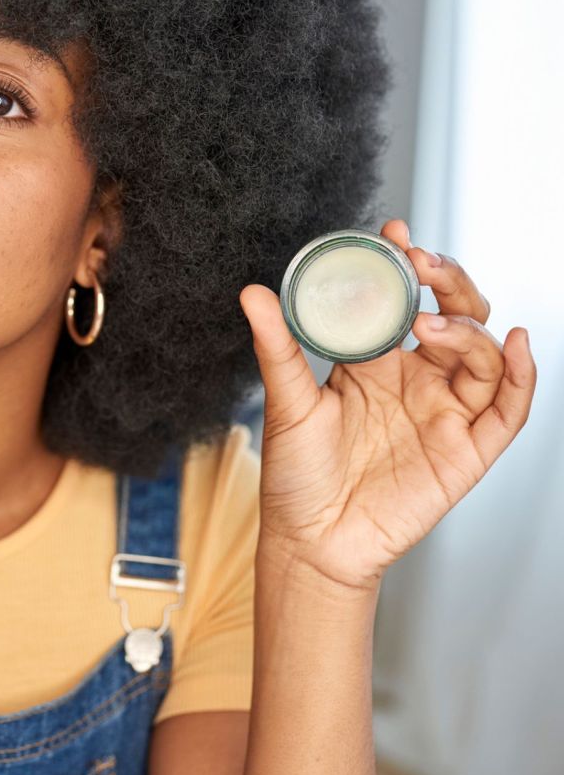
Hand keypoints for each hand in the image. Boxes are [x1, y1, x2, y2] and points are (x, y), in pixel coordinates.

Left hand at [238, 219, 536, 593]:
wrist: (311, 541)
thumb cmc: (297, 475)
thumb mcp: (287, 403)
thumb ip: (278, 348)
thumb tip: (252, 294)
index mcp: (374, 362)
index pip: (402, 302)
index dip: (405, 265)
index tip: (392, 233)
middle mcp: (416, 380)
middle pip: (454, 317)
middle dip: (448, 282)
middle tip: (422, 264)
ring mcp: (445, 412)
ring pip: (483, 354)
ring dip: (467, 328)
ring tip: (431, 324)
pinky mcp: (468, 450)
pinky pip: (508, 408)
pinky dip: (521, 374)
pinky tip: (514, 343)